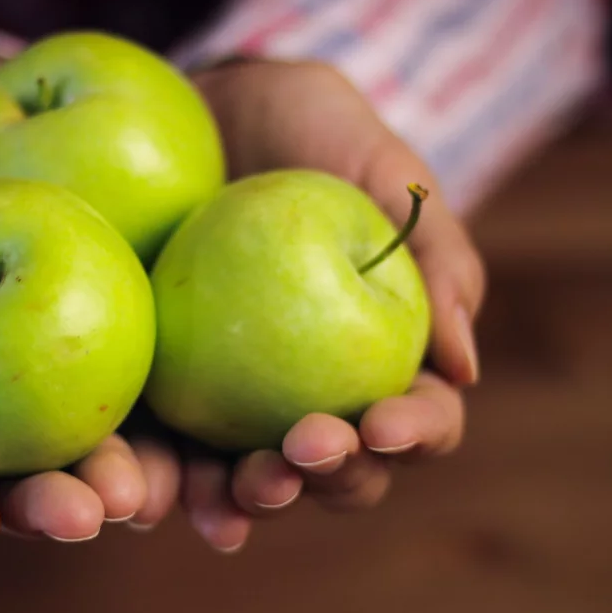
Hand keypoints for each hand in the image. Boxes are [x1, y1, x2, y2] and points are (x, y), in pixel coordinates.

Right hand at [0, 56, 182, 551]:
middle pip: (27, 480)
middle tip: (86, 513)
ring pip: (120, 460)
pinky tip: (251, 468)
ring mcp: (101, 376)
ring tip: (161, 494)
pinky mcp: (177, 349)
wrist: (59, 88)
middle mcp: (20, 395)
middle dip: (52, 508)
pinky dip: (223, 450)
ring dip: (141, 492)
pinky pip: (204, 411)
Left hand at [165, 57, 486, 551]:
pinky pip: (163, 456)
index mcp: (385, 361)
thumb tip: (465, 366)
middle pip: (339, 473)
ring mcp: (237, 408)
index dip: (412, 433)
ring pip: (253, 483)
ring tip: (235, 491)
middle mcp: (314, 400)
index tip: (383, 420)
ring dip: (248, 500)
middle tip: (306, 446)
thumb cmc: (308, 131)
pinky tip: (146, 499)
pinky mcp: (164, 397)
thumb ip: (436, 253)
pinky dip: (159, 485)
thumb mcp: (379, 167)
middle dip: (331, 476)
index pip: (418, 420)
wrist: (199, 112)